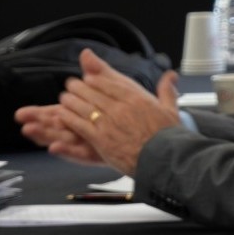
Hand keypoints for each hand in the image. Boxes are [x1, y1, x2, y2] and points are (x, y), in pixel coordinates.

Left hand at [16, 49, 181, 174]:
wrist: (162, 159)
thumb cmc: (168, 136)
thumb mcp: (170, 109)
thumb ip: (167, 89)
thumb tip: (171, 75)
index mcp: (136, 97)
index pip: (109, 82)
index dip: (95, 78)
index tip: (88, 77)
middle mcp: (120, 107)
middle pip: (93, 91)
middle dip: (79, 87)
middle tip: (71, 85)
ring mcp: (109, 123)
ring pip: (83, 106)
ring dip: (71, 100)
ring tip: (64, 98)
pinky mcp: (101, 139)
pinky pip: (80, 124)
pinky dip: (69, 118)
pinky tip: (61, 115)